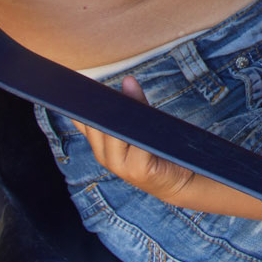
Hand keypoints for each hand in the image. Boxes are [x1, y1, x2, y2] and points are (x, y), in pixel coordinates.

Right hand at [74, 77, 197, 206]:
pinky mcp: (137, 169)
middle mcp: (104, 156)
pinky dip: (142, 131)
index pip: (84, 121)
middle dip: (107, 106)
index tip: (89, 87)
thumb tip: (128, 80)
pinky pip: (137, 143)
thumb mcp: (141, 126)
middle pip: (98, 125)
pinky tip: (150, 123)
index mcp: (100, 145)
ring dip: (125, 117)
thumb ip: (133, 104)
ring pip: (115, 132)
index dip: (85, 104)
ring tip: (135, 104)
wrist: (178, 181)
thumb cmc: (158, 152)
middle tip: (118, 88)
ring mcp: (118, 165)